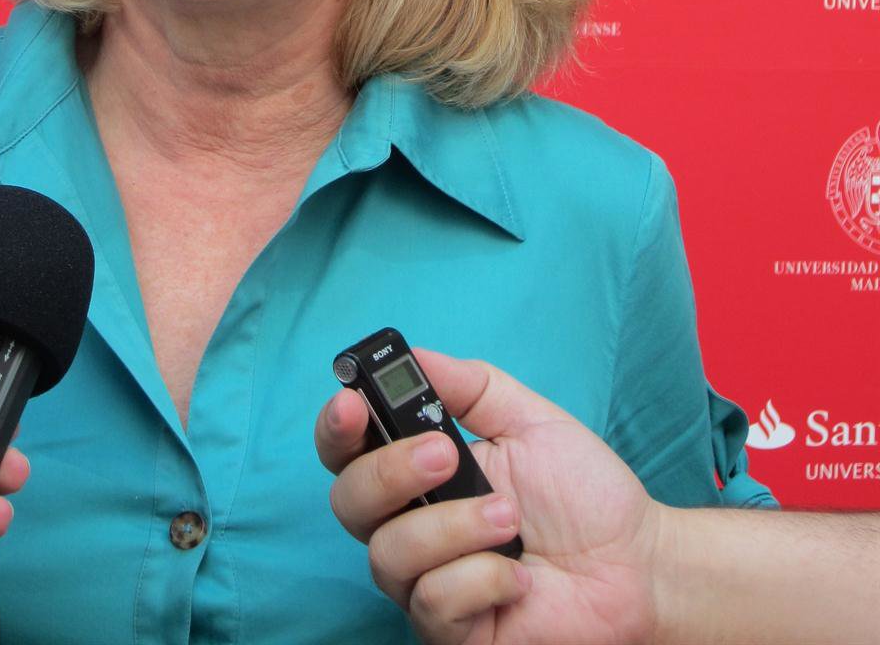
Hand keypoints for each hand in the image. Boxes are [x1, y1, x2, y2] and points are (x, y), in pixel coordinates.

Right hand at [316, 349, 660, 644]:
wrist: (637, 563)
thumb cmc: (582, 492)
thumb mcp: (528, 420)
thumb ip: (470, 386)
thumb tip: (415, 355)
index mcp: (418, 471)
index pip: (347, 451)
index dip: (335, 428)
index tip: (353, 404)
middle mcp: (410, 526)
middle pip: (348, 501)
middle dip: (390, 471)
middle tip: (445, 455)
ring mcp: (426, 582)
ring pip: (388, 555)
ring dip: (452, 527)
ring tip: (509, 516)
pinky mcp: (453, 632)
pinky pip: (432, 603)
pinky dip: (481, 578)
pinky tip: (519, 574)